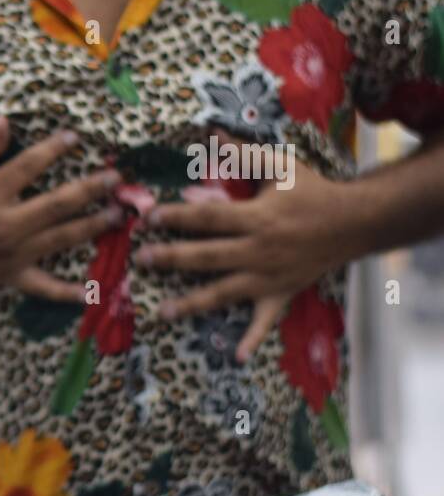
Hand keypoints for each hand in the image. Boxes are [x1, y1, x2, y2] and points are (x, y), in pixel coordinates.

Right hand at [0, 117, 122, 300]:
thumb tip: (6, 123)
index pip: (30, 165)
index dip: (54, 148)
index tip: (75, 137)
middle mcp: (5, 225)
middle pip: (57, 204)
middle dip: (90, 189)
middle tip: (115, 179)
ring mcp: (11, 253)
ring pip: (60, 239)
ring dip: (92, 226)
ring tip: (117, 215)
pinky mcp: (10, 275)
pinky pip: (41, 286)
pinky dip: (65, 292)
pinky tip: (89, 292)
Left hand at [134, 134, 363, 361]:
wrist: (355, 222)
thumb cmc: (312, 191)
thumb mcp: (280, 166)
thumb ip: (243, 154)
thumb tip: (211, 136)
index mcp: (256, 218)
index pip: (207, 218)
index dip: (176, 217)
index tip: (148, 218)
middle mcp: (258, 250)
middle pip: (206, 256)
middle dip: (171, 259)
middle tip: (140, 260)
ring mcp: (268, 277)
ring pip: (223, 292)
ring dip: (192, 303)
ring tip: (162, 312)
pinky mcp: (280, 294)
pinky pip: (264, 321)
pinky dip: (252, 340)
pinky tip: (237, 358)